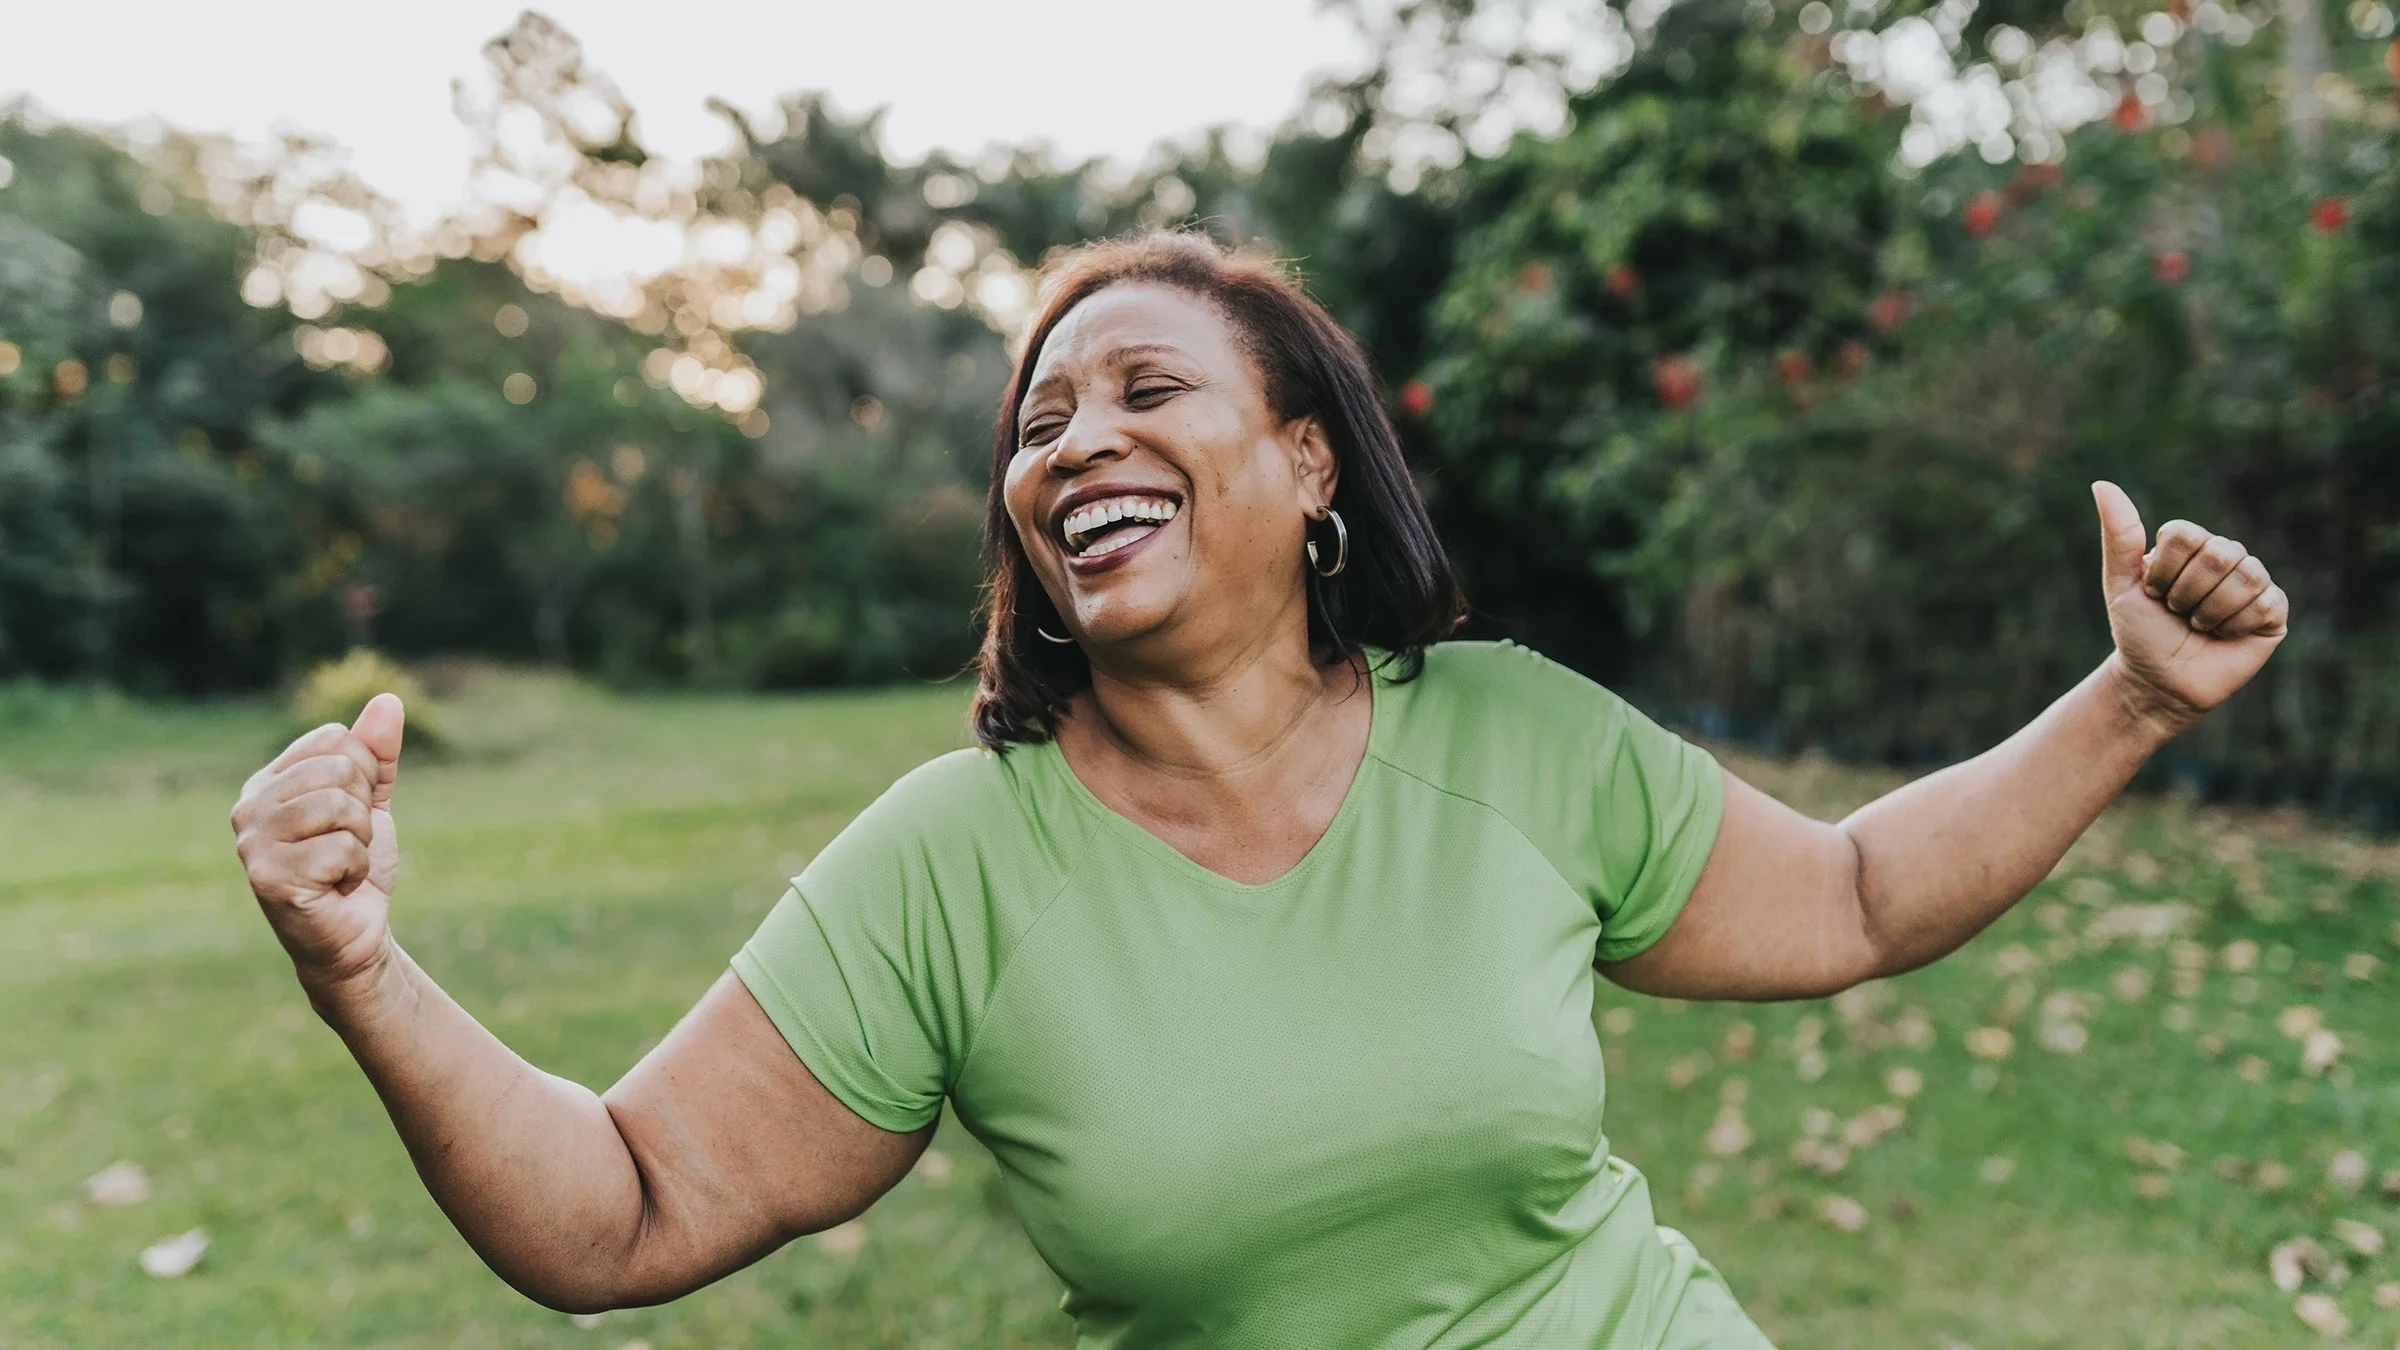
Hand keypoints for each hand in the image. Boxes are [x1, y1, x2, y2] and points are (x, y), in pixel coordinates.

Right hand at [231, 693, 405, 988]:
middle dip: (363, 811)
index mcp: (268, 780)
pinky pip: (341, 847)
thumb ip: (378, 753)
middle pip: (339, 769)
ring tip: (340, 864)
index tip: (351, 813)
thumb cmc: (355, 866)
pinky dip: (355, 869)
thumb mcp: (372, 801)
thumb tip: (389, 699)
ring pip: (340, 805)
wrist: (354, 933)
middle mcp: (249, 805)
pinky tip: (335, 886)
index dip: (364, 775)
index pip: (335, 738)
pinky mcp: (267, 875)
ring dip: (360, 840)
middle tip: (346, 844)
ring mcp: (252, 841)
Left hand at [2091, 482, 2287, 731]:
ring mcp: (2253, 581)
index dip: (2165, 570)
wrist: (2159, 682)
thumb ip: (2119, 535)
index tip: (2154, 593)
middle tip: (2178, 612)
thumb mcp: (2121, 584)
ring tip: (2200, 625)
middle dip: (2187, 593)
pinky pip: (2266, 603)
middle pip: (2219, 553)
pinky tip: (2224, 635)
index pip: (2185, 534)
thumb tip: (2101, 484)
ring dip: (2210, 611)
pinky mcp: (2273, 611)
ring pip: (2246, 576)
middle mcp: (2225, 555)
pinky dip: (2235, 626)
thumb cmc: (2140, 631)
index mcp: (2191, 544)